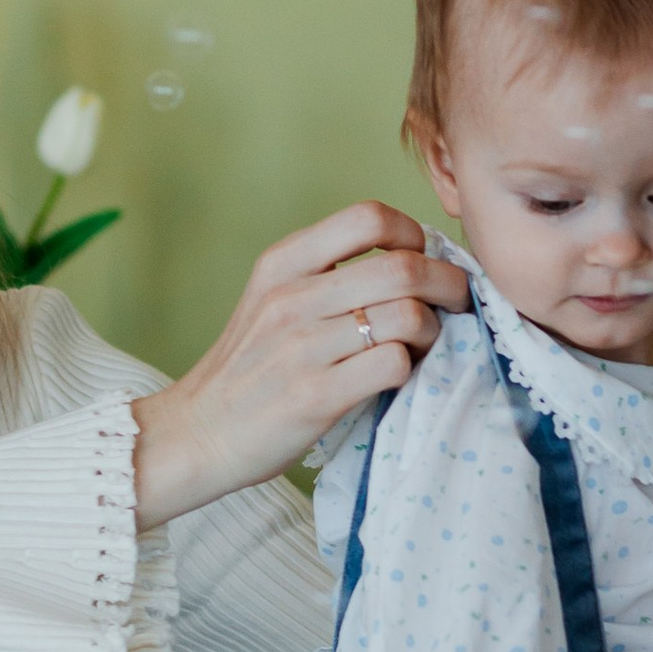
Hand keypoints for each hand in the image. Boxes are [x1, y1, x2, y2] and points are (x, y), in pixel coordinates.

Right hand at [130, 203, 468, 525]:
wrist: (196, 434)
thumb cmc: (247, 370)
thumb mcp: (269, 300)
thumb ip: (324, 275)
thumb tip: (411, 259)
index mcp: (281, 264)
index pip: (366, 217)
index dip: (413, 233)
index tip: (423, 257)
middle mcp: (291, 297)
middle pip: (403, 267)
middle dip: (448, 282)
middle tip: (456, 302)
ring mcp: (303, 347)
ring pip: (408, 316)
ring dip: (433, 331)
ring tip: (422, 345)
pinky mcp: (316, 395)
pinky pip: (393, 364)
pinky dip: (410, 368)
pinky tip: (397, 375)